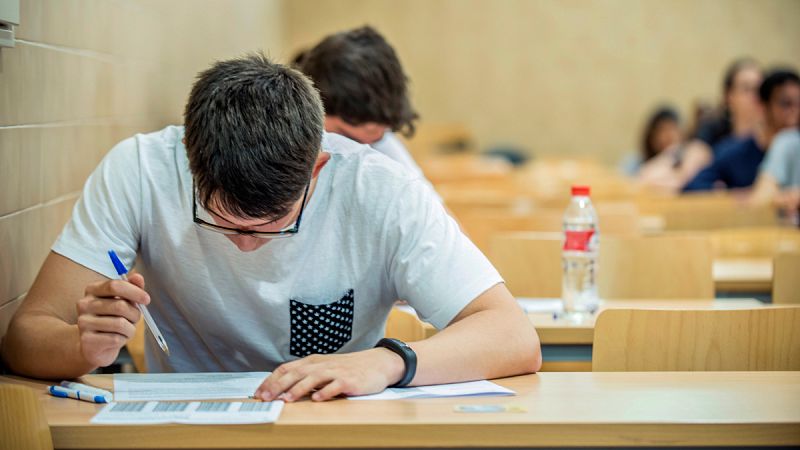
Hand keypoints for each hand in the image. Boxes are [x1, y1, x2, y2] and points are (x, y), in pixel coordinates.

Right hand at [76, 274, 148, 367]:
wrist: (94, 346)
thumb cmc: (112, 320)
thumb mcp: (123, 302)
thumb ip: (132, 288)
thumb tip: (138, 277)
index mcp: (92, 290)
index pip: (115, 285)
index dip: (135, 292)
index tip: (146, 299)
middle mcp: (84, 304)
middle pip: (120, 306)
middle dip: (135, 314)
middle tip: (135, 319)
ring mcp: (83, 322)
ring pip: (120, 324)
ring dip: (130, 329)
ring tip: (126, 330)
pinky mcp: (86, 340)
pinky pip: (116, 338)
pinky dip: (123, 339)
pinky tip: (118, 339)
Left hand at [254, 348, 404, 401]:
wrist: (377, 363)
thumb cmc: (348, 368)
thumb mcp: (324, 368)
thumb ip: (306, 376)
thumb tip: (282, 388)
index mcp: (312, 362)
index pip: (286, 369)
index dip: (271, 380)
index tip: (259, 392)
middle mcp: (322, 365)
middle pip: (296, 373)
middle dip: (278, 386)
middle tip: (266, 397)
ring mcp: (336, 371)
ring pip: (313, 378)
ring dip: (298, 388)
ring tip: (287, 399)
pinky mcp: (349, 380)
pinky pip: (335, 386)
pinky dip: (325, 392)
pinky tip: (317, 399)